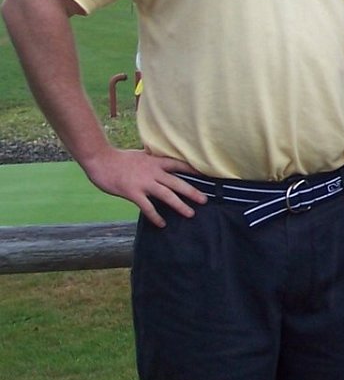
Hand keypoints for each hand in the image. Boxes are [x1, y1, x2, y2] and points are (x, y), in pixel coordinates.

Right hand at [77, 147, 204, 228]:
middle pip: (178, 182)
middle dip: (192, 192)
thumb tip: (163, 163)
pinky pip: (147, 207)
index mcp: (156, 161)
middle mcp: (153, 171)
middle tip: (205, 200)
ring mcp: (144, 182)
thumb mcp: (141, 156)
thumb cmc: (119, 158)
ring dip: (180, 205)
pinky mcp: (133, 192)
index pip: (180, 165)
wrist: (100, 160)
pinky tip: (162, 223)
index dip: (194, 170)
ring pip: (167, 195)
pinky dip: (155, 216)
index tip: (208, 176)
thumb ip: (153, 161)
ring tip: (190, 214)